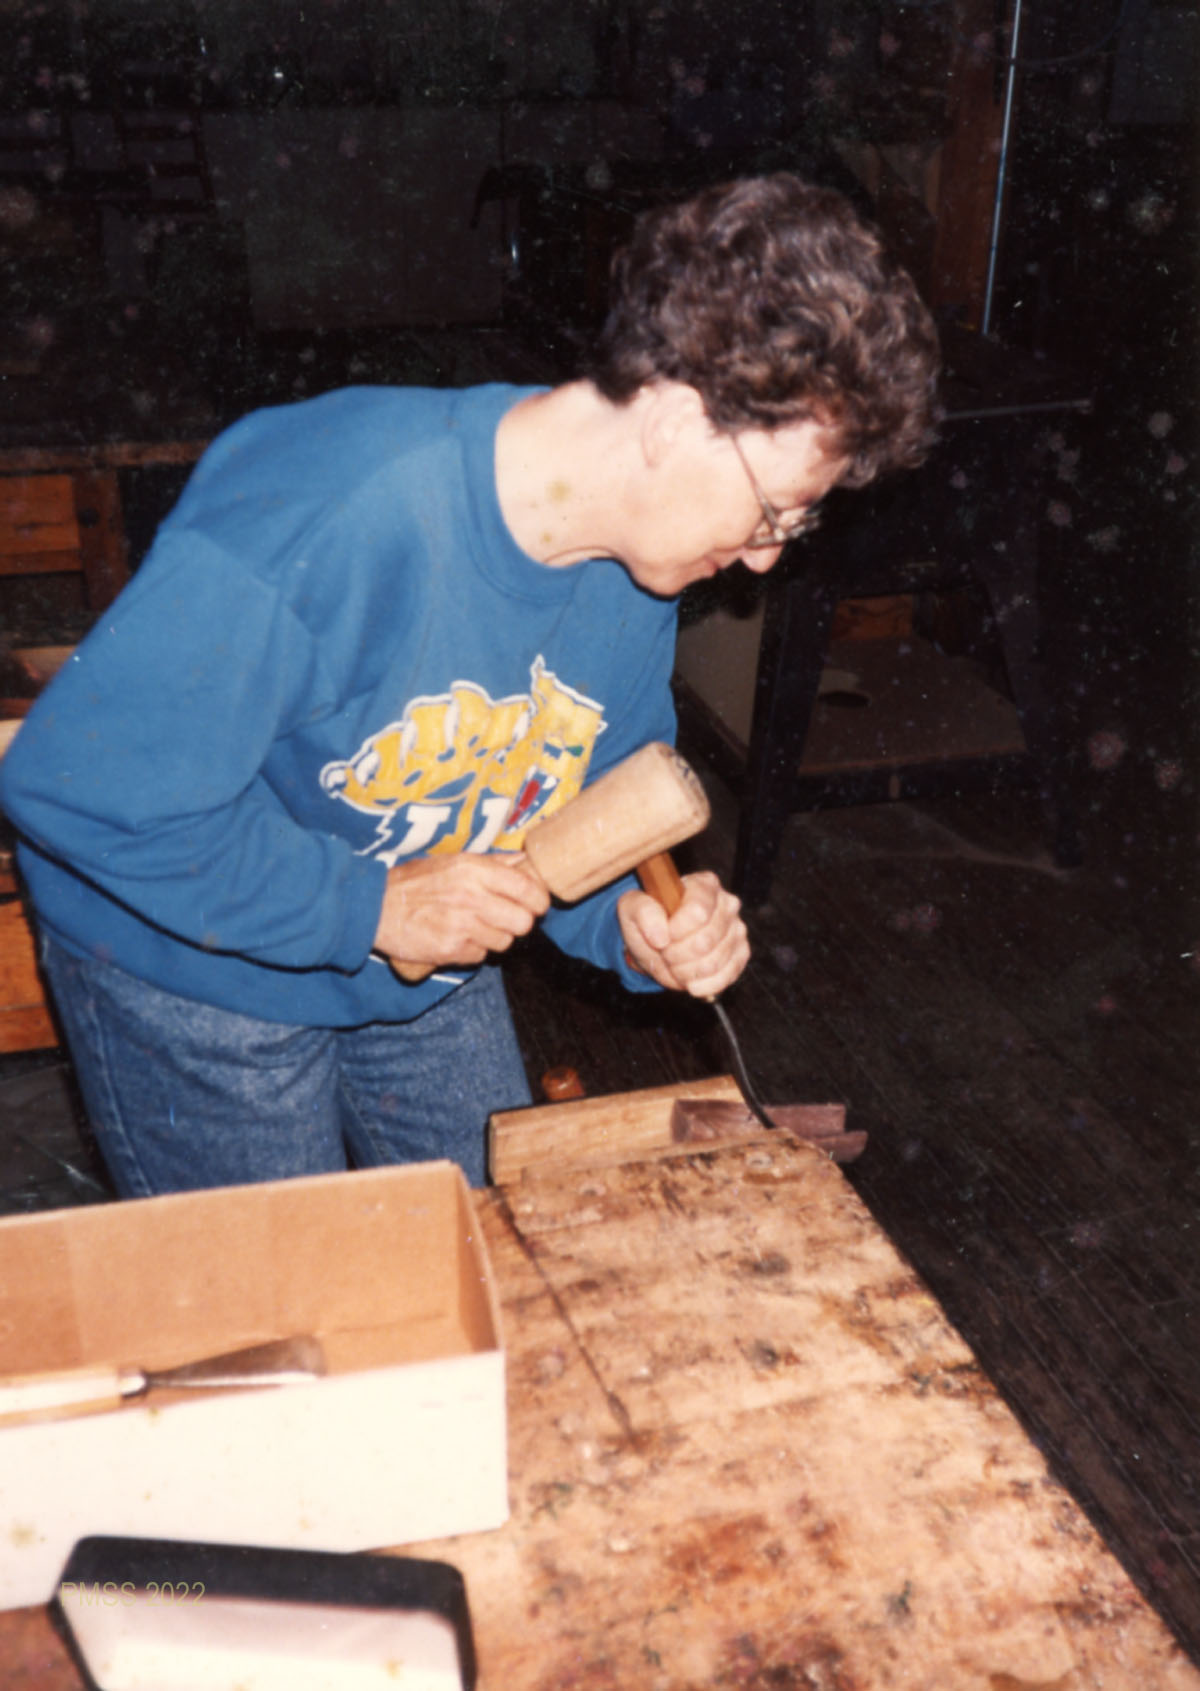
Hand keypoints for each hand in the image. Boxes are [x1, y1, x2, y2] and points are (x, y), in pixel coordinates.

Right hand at [374, 853, 549, 970]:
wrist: (376, 907)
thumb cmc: (415, 881)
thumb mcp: (453, 860)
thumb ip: (492, 862)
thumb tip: (525, 860)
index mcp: (474, 870)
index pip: (528, 888)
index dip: (539, 900)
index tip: (537, 904)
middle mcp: (472, 897)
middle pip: (524, 921)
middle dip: (519, 922)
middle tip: (508, 919)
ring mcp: (462, 925)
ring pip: (505, 941)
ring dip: (495, 937)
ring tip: (474, 926)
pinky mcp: (451, 950)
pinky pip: (481, 955)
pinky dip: (473, 949)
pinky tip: (457, 937)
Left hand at [617, 869, 748, 997]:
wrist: (658, 941)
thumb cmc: (649, 919)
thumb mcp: (633, 908)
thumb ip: (642, 912)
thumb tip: (660, 936)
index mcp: (704, 884)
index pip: (698, 912)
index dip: (676, 931)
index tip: (662, 936)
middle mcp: (727, 904)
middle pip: (705, 941)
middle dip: (676, 955)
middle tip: (665, 952)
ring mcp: (737, 930)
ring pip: (714, 962)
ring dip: (685, 971)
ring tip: (674, 964)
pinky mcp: (741, 954)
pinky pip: (727, 976)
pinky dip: (703, 985)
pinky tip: (689, 981)